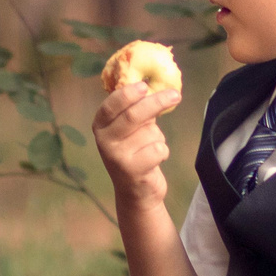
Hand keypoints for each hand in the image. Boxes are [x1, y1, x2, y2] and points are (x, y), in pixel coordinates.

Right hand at [91, 80, 180, 205]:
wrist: (135, 191)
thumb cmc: (135, 151)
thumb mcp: (130, 129)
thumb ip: (136, 108)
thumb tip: (152, 84)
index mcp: (101, 126)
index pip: (111, 106)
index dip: (127, 94)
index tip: (144, 85)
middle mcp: (105, 141)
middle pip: (133, 116)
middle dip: (156, 103)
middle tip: (175, 95)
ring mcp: (117, 157)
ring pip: (150, 133)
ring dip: (158, 137)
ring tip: (149, 148)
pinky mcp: (133, 171)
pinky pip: (158, 149)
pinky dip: (162, 152)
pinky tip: (153, 160)